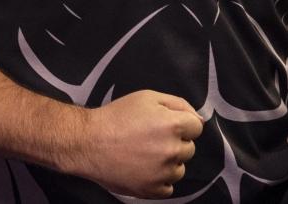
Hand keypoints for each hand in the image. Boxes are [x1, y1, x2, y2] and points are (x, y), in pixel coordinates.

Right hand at [75, 89, 204, 197]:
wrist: (88, 142)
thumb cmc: (117, 117)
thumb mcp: (148, 97)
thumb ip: (178, 104)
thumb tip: (198, 119)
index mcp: (173, 125)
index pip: (196, 127)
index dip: (181, 124)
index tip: (165, 125)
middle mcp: (172, 150)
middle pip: (189, 149)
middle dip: (175, 143)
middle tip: (151, 139)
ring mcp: (162, 173)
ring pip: (179, 169)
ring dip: (168, 163)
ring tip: (145, 155)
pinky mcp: (152, 190)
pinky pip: (168, 188)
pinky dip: (159, 181)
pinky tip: (144, 169)